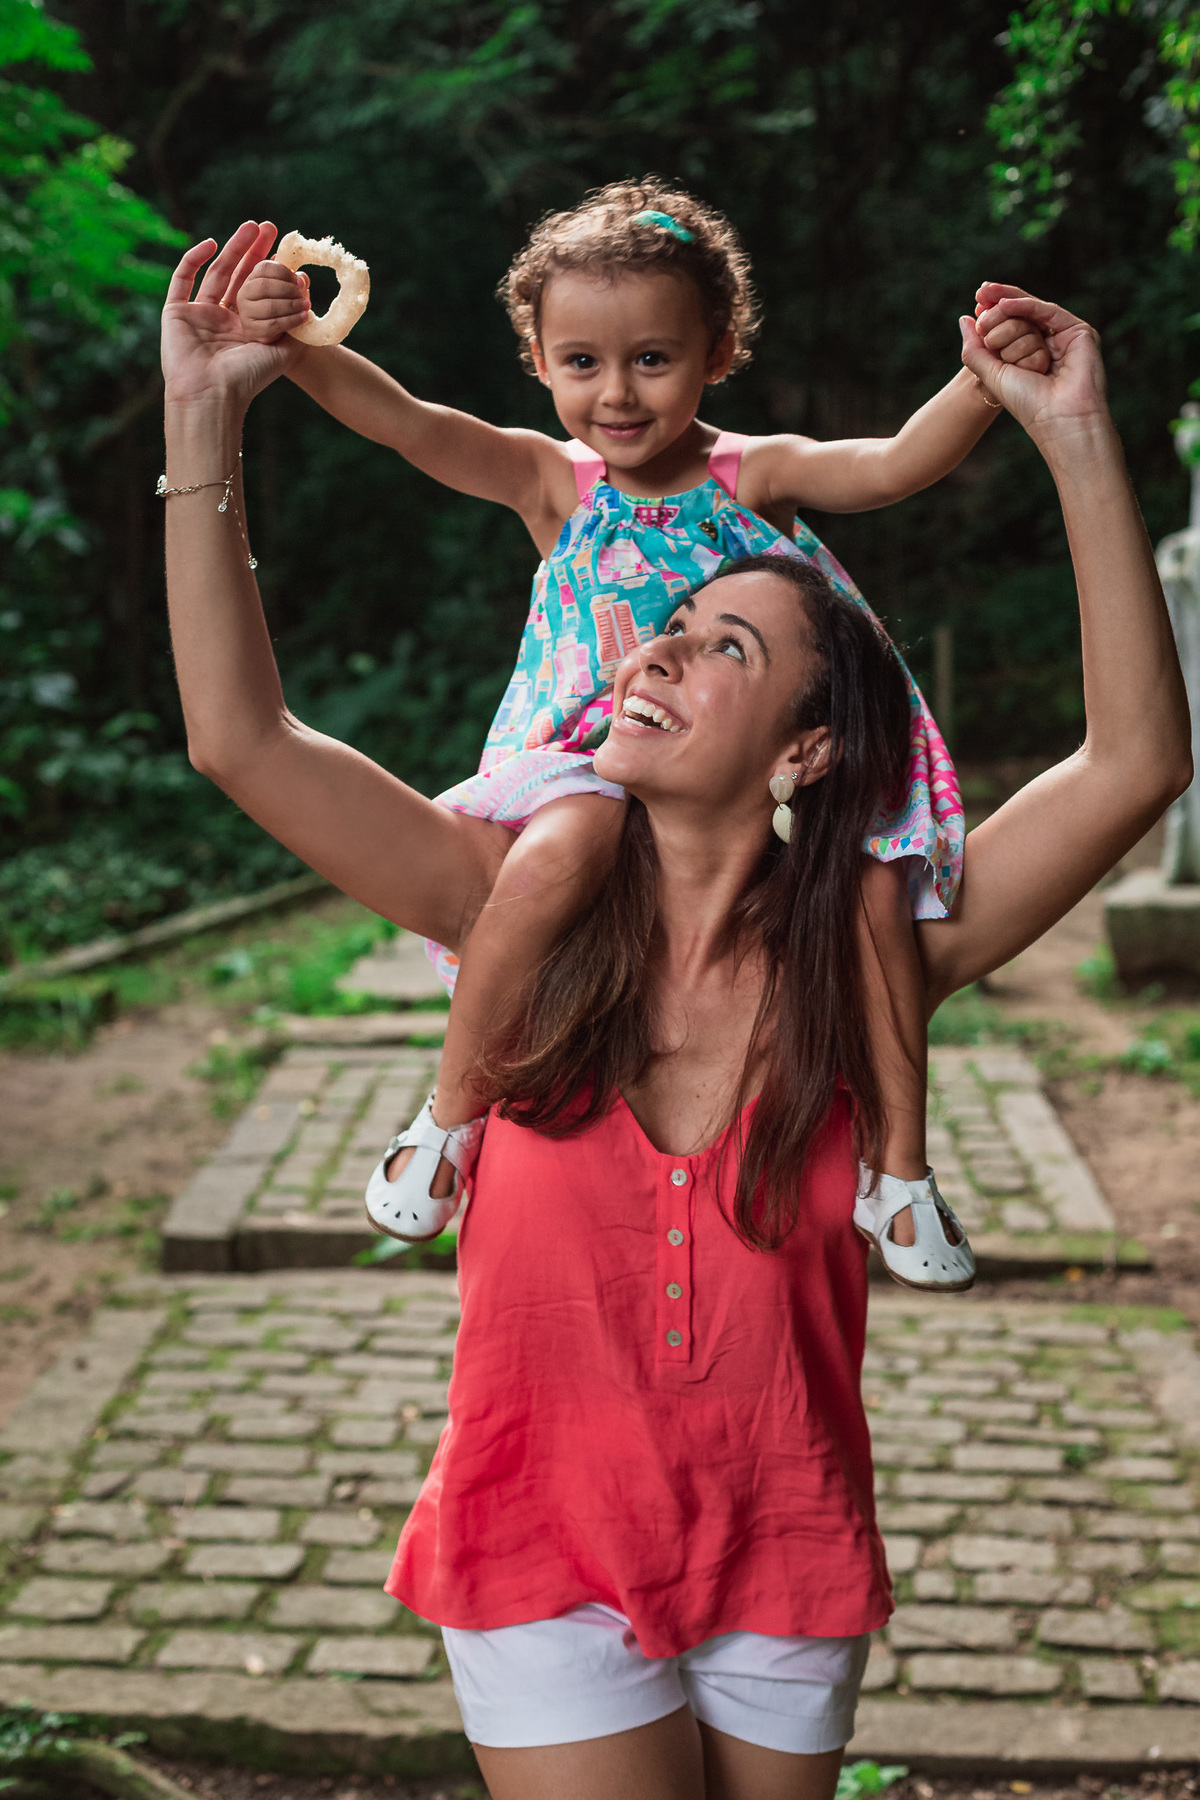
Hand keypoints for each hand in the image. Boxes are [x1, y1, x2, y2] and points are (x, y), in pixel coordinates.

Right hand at [161, 221, 301, 411]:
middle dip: (254, 251)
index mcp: (244, 330)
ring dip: (233, 248)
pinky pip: (182, 279)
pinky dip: (194, 259)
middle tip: (269, 227)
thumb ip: (297, 325)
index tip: (284, 251)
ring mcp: (197, 315)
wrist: (213, 394)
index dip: (270, 270)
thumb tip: (306, 288)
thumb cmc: (247, 378)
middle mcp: (221, 321)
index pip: (259, 292)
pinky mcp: (175, 312)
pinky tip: (212, 243)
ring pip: (216, 272)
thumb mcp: (283, 353)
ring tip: (251, 227)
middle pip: (238, 277)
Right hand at [238, 258, 311, 343]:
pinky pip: (274, 324)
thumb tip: (302, 277)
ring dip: (292, 305)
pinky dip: (292, 320)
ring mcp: (246, 313)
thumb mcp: (286, 290)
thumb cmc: (280, 307)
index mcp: (251, 279)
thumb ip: (294, 282)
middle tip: (302, 293)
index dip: (284, 272)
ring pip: (270, 306)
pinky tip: (303, 317)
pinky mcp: (253, 330)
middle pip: (265, 286)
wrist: (270, 334)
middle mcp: (244, 294)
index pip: (264, 268)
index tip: (299, 281)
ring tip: (306, 305)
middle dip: (288, 289)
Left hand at [960, 288, 1108, 443]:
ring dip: (1006, 305)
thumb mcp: (991, 374)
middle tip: (979, 296)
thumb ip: (975, 349)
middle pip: (1022, 314)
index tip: (975, 305)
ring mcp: (1064, 336)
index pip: (1011, 325)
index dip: (993, 312)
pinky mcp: (1078, 332)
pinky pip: (1047, 311)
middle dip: (998, 302)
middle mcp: (1048, 344)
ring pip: (1032, 311)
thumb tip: (964, 319)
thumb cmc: (1027, 403)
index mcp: (1030, 355)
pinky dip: (1025, 305)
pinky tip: (1004, 304)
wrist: (1058, 418)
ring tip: (986, 307)